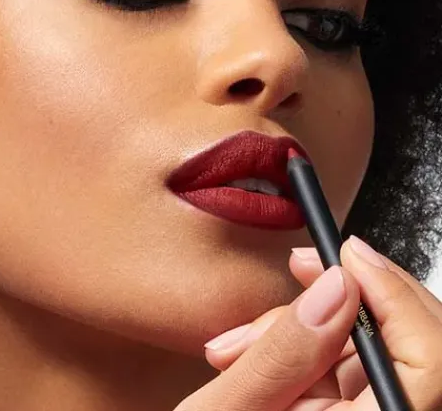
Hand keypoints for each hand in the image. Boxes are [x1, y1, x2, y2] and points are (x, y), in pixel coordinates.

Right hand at [175, 237, 441, 410]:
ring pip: (369, 346)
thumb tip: (332, 288)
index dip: (395, 296)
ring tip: (242, 339)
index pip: (430, 361)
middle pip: (407, 341)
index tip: (349, 257)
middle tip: (303, 265)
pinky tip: (255, 348)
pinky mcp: (353, 409)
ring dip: (304, 322)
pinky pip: (346, 362)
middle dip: (347, 294)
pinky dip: (302, 342)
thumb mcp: (230, 407)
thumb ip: (281, 353)